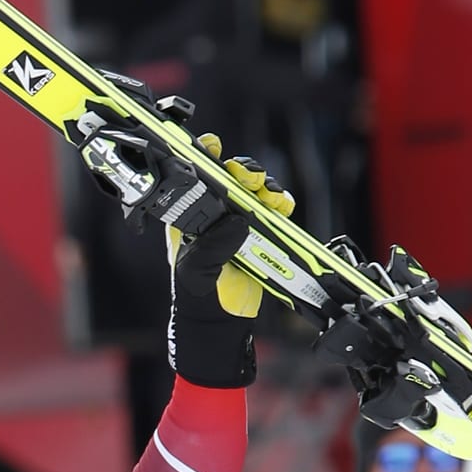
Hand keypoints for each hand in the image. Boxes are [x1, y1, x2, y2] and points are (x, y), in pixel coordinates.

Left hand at [162, 134, 295, 387]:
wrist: (220, 326)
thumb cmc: (198, 298)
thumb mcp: (197, 272)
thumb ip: (212, 247)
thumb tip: (237, 220)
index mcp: (190, 219)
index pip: (196, 180)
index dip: (202, 158)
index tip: (210, 145)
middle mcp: (215, 216)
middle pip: (230, 179)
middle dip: (241, 171)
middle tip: (247, 176)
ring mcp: (239, 224)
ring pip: (254, 191)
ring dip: (264, 186)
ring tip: (269, 195)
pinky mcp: (261, 236)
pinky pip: (274, 211)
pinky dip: (280, 204)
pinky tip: (281, 206)